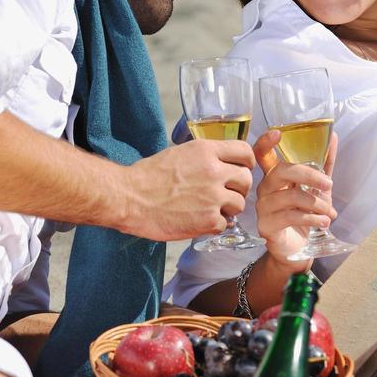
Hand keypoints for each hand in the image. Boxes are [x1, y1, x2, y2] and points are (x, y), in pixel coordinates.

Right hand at [118, 140, 254, 240]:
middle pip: (246, 179)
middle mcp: (214, 171)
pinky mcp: (208, 220)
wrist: (129, 197)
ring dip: (228, 208)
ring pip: (240, 204)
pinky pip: (225, 224)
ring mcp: (213, 197)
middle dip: (238, 188)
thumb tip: (220, 164)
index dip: (245, 163)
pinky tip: (199, 221)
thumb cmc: (148, 176)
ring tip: (209, 209)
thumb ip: (204, 157)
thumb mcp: (179, 153)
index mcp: (206, 151)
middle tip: (225, 194)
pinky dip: (214, 225)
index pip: (245, 152)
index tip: (240, 170)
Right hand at [251, 128, 337, 266]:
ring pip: (290, 196)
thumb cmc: (304, 214)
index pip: (262, 155)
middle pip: (281, 171)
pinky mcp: (266, 226)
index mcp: (274, 176)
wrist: (298, 248)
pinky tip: (324, 221)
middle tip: (329, 185)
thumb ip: (324, 164)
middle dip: (309, 176)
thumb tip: (333, 137)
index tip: (277, 133)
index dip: (265, 143)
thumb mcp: (318, 188)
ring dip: (316, 203)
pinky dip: (312, 218)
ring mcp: (263, 208)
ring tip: (330, 212)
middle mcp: (264, 189)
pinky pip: (290, 216)